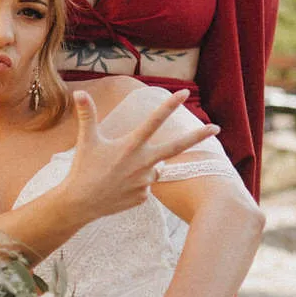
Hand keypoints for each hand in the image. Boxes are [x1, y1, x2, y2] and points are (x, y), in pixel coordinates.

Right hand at [63, 90, 216, 220]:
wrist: (80, 204)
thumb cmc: (82, 169)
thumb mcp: (86, 140)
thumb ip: (87, 115)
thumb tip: (79, 92)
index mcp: (130, 146)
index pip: (154, 121)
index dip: (169, 105)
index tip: (184, 92)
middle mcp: (142, 163)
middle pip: (177, 147)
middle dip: (198, 136)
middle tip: (216, 128)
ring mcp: (145, 182)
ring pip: (153, 168)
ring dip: (142, 166)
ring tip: (117, 174)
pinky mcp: (143, 197)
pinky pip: (144, 186)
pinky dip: (134, 184)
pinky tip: (117, 188)